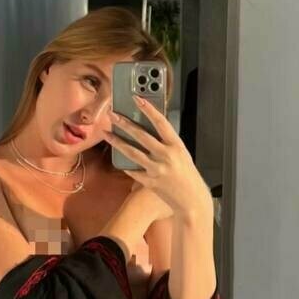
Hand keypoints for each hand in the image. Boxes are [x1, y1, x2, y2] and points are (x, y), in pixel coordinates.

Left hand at [102, 98, 212, 218]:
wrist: (192, 200)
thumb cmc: (188, 175)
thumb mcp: (182, 154)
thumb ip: (167, 143)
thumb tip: (150, 130)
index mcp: (177, 146)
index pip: (161, 122)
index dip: (148, 109)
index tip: (137, 99)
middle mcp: (166, 156)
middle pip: (142, 136)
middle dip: (125, 123)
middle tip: (112, 114)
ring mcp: (157, 169)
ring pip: (132, 152)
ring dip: (117, 141)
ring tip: (107, 133)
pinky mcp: (149, 182)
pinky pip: (133, 170)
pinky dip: (125, 164)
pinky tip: (116, 156)